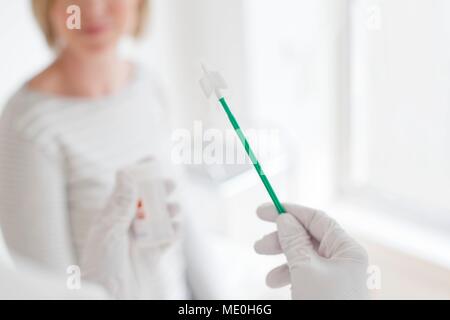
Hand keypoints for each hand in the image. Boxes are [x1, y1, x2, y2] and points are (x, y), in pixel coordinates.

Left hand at [81, 164, 179, 298]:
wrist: (110, 299)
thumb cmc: (101, 266)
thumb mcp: (109, 230)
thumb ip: (121, 203)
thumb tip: (125, 172)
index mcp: (111, 217)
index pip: (126, 188)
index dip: (139, 173)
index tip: (153, 159)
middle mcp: (126, 227)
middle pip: (146, 202)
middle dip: (159, 191)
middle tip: (170, 184)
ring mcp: (140, 242)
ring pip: (159, 218)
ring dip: (169, 211)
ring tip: (175, 209)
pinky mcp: (152, 257)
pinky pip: (167, 239)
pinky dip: (174, 231)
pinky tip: (176, 227)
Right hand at [255, 203, 368, 299]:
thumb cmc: (326, 305)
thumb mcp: (305, 269)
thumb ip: (293, 240)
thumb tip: (284, 218)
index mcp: (346, 249)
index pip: (316, 219)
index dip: (288, 211)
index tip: (263, 211)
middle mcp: (343, 260)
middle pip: (307, 237)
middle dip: (281, 240)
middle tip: (258, 247)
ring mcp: (336, 276)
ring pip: (304, 257)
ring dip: (282, 262)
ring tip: (268, 277)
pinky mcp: (327, 291)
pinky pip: (305, 274)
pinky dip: (289, 276)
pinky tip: (280, 285)